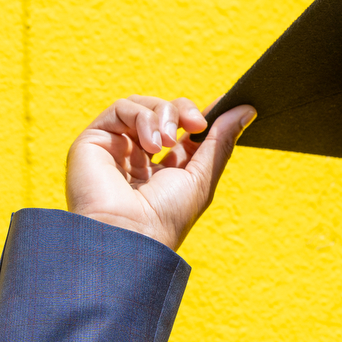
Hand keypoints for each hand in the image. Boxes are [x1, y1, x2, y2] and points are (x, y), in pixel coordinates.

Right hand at [65, 95, 255, 250]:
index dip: (198, 117)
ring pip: (142, 105)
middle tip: (196, 125)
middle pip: (163, 111)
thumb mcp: (202, 177)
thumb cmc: (166, 217)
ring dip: (163, 114)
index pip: (182, 129)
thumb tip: (246, 109)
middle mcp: (138, 156)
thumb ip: (221, 141)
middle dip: (182, 111)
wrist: (129, 236)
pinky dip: (142, 118)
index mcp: (164, 170)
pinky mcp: (94, 140)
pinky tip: (150, 143)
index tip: (217, 111)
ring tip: (167, 141)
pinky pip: (121, 108)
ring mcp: (115, 147)